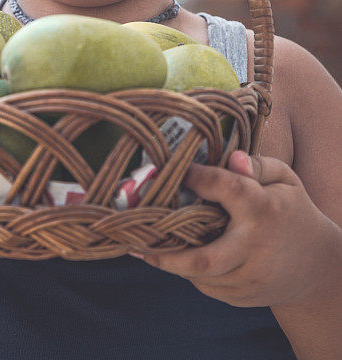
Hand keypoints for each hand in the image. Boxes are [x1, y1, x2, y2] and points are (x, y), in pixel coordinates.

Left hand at [129, 151, 335, 307]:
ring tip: (146, 246)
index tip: (170, 170)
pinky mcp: (244, 297)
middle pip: (204, 257)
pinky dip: (191, 272)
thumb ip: (256, 165)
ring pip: (201, 275)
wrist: (318, 266)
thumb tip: (230, 156)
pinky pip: (208, 287)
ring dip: (173, 261)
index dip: (196, 177)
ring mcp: (251, 278)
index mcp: (264, 209)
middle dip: (166, 254)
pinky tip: (178, 257)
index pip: (225, 189)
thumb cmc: (292, 210)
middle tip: (136, 241)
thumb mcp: (285, 180)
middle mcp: (256, 247)